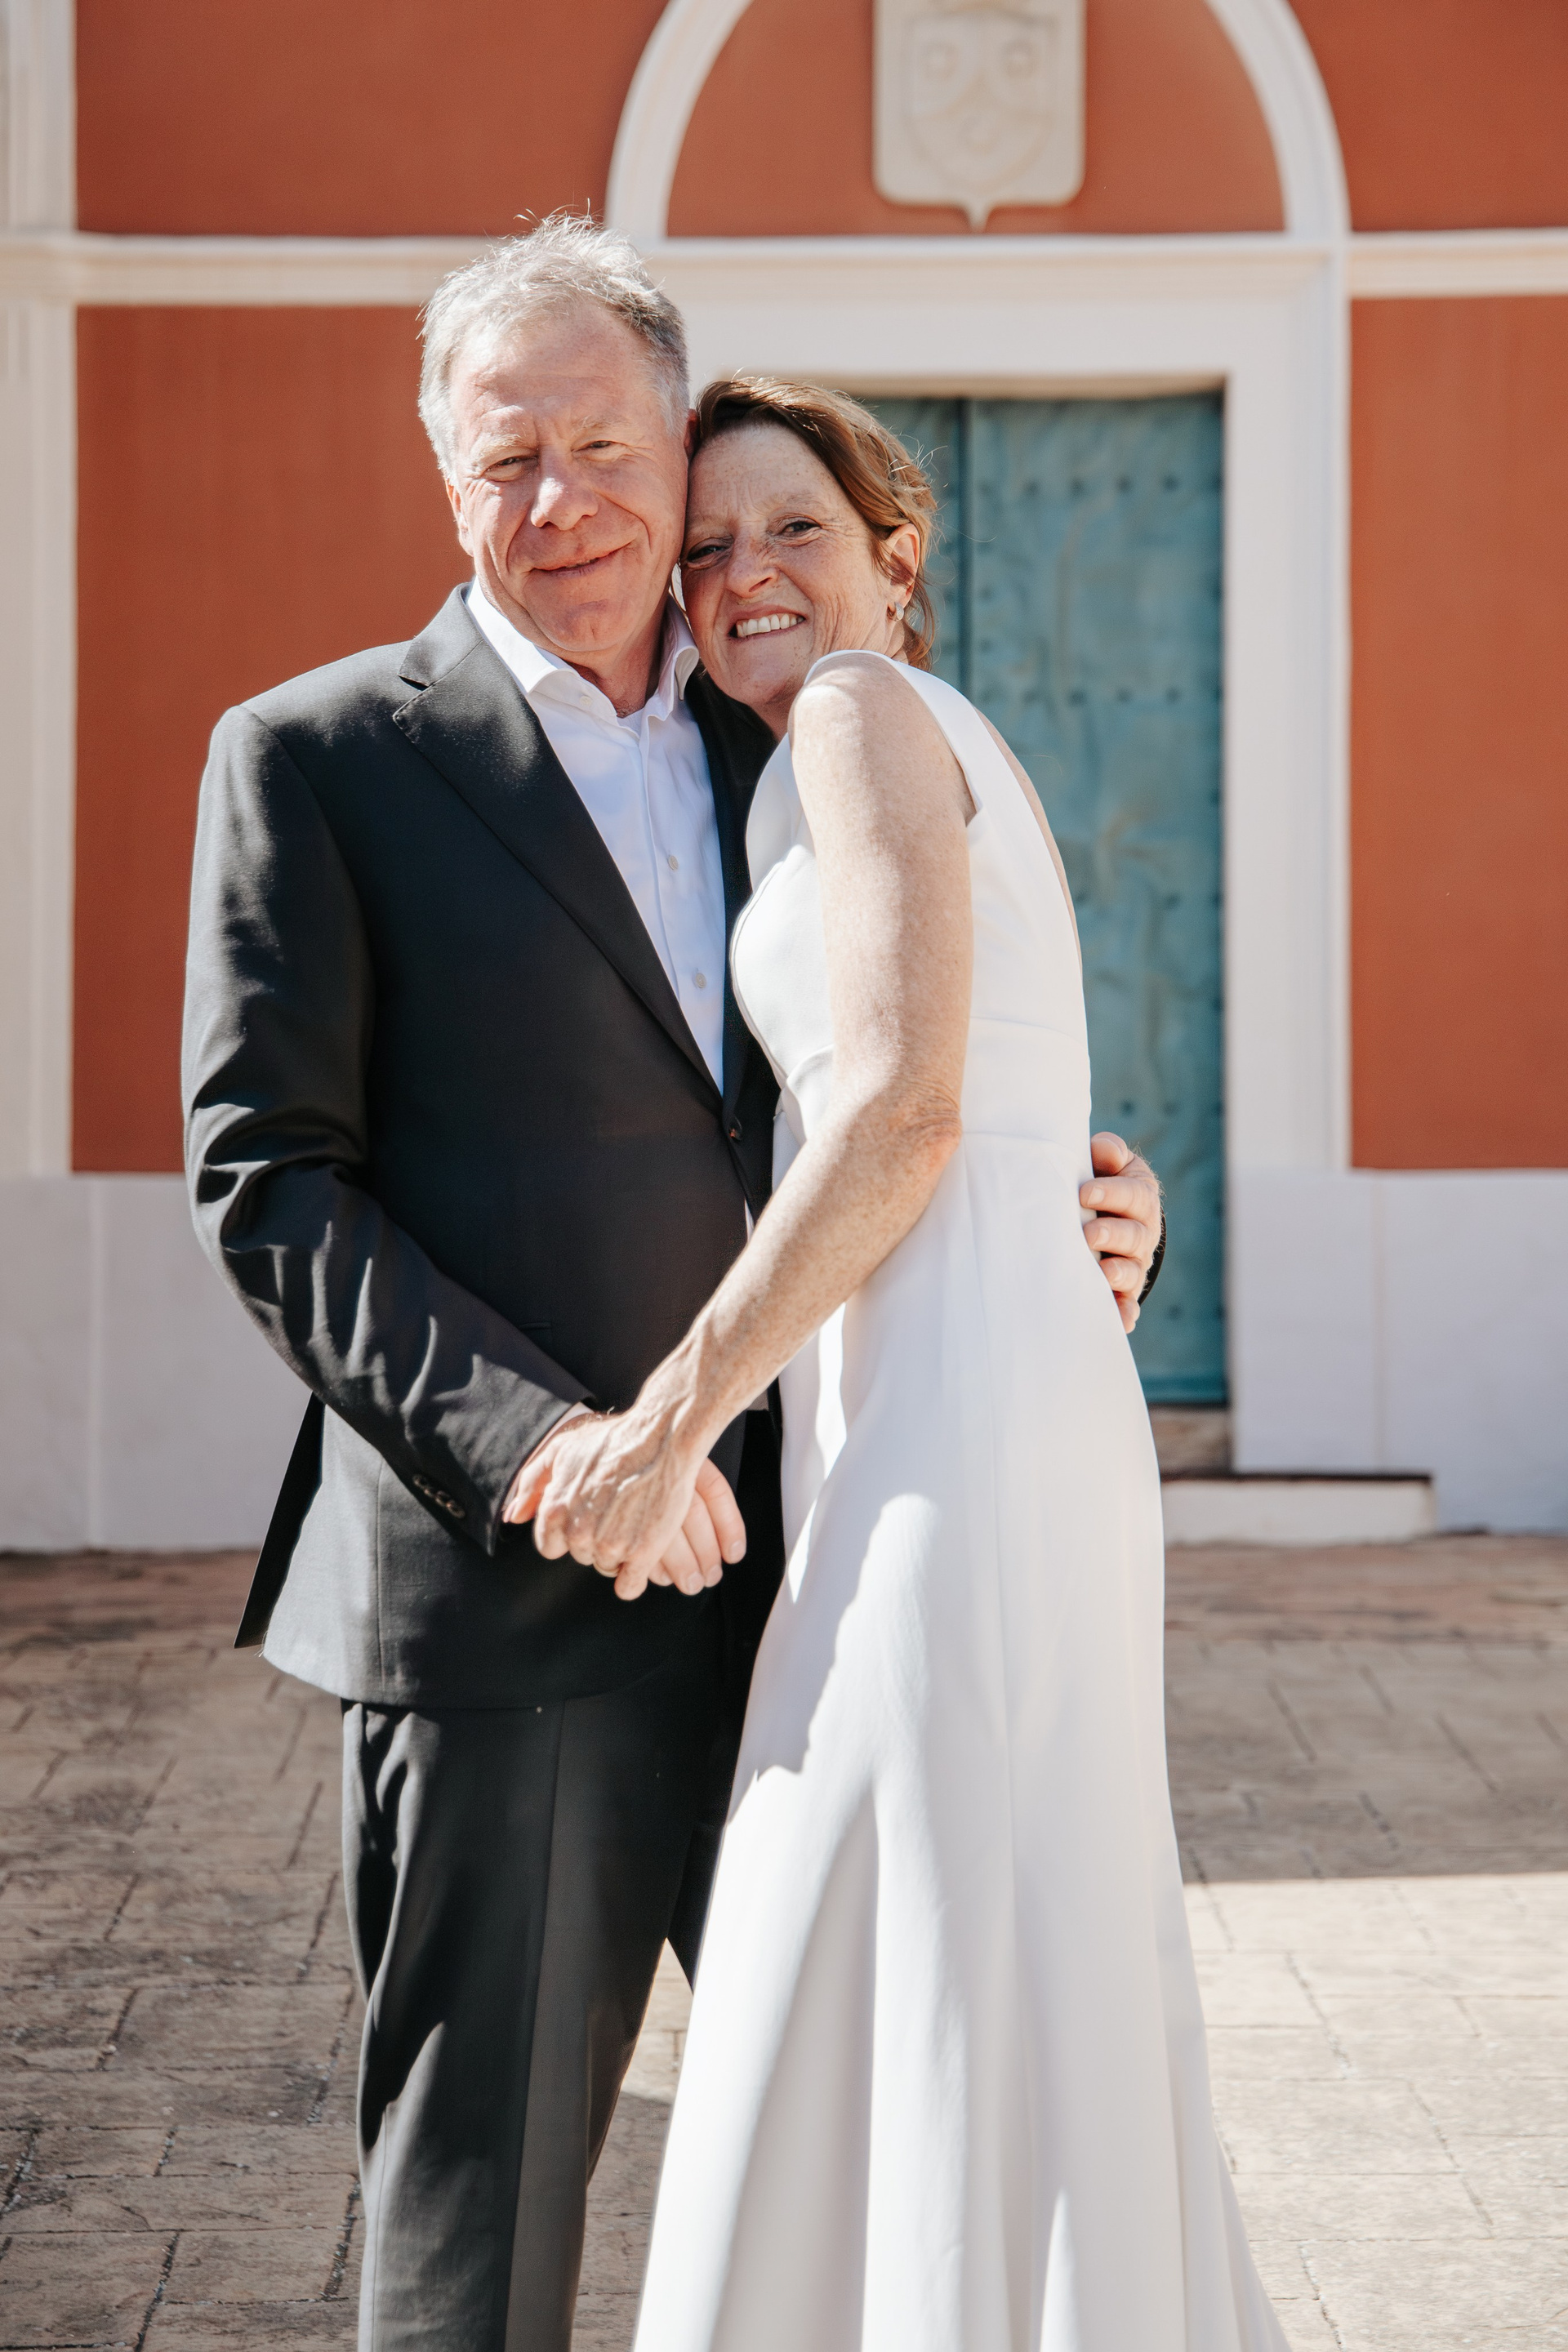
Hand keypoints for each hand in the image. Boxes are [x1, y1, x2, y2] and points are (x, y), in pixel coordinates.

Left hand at [502, 1412, 745, 1601]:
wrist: (663, 1438)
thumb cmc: (612, 1440)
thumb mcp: (562, 1450)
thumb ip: (532, 1484)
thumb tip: (513, 1518)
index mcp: (556, 1510)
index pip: (549, 1547)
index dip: (567, 1534)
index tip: (588, 1519)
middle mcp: (579, 1532)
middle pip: (581, 1556)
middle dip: (596, 1540)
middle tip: (617, 1512)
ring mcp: (611, 1545)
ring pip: (607, 1568)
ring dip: (619, 1554)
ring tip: (635, 1521)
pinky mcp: (642, 1553)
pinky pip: (629, 1587)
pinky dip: (634, 1578)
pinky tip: (643, 1555)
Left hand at [1080, 1132, 1162, 1333]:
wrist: (1101, 1215)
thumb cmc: (1099, 1182)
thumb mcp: (1106, 1162)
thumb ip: (1107, 1153)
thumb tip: (1107, 1151)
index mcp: (1141, 1198)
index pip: (1135, 1195)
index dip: (1113, 1193)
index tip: (1085, 1192)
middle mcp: (1143, 1233)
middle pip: (1135, 1235)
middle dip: (1113, 1234)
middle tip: (1089, 1234)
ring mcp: (1133, 1264)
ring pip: (1133, 1271)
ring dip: (1120, 1274)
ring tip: (1103, 1273)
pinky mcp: (1122, 1290)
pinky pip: (1126, 1303)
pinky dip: (1124, 1312)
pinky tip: (1119, 1320)